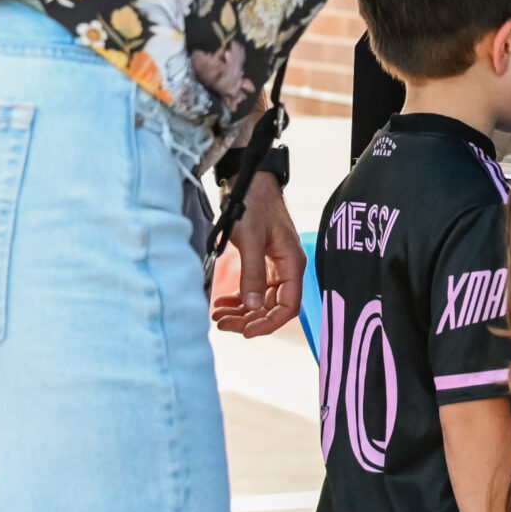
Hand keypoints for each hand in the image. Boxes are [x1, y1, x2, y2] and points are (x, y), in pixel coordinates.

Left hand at [211, 172, 304, 337]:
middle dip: (249, 319)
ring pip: (262, 299)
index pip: (288, 306)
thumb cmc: (254, 203)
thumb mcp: (250, 239)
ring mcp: (276, 265)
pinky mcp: (264, 261)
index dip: (268, 323)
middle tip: (222, 323)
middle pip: (273, 306)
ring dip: (242, 311)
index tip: (245, 331)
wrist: (250, 180)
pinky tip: (223, 302)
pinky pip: (255, 288)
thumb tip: (251, 306)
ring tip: (218, 315)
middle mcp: (288, 267)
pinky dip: (240, 298)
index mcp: (292, 263)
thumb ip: (252, 273)